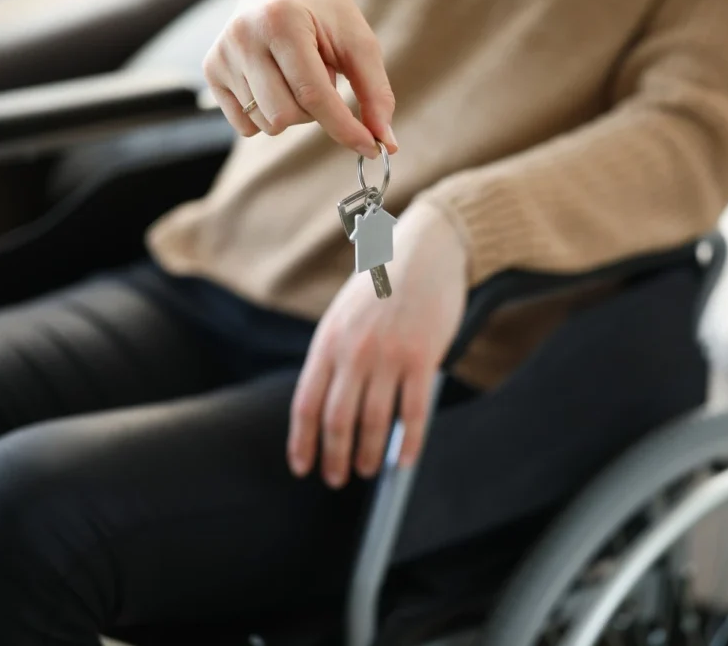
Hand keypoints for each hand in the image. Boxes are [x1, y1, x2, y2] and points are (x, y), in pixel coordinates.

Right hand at [204, 0, 396, 156]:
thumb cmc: (325, 14)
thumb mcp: (358, 43)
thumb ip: (376, 93)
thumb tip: (385, 144)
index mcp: (282, 22)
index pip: (314, 95)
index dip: (345, 128)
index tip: (371, 148)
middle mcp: (243, 37)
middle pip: (286, 116)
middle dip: (314, 112)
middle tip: (320, 79)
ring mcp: (222, 55)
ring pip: (267, 125)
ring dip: (293, 113)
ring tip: (296, 76)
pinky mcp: (211, 71)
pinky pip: (246, 126)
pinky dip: (269, 116)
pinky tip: (274, 85)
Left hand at [288, 203, 467, 487]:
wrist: (425, 250)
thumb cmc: (384, 282)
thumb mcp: (344, 314)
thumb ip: (335, 354)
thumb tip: (331, 404)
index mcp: (328, 341)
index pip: (306, 403)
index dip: (302, 442)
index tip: (303, 467)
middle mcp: (354, 352)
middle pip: (337, 420)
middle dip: (335, 456)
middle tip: (337, 478)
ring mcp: (389, 356)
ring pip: (375, 422)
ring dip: (370, 454)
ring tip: (369, 470)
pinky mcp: (422, 358)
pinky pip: (414, 411)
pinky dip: (410, 442)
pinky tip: (406, 458)